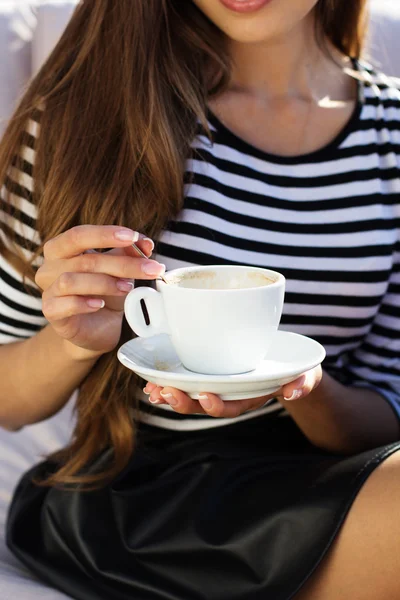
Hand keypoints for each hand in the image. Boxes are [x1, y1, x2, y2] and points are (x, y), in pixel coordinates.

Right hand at [35, 225, 165, 358]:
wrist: (97, 328)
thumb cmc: (104, 292)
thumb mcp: (119, 270)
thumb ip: (129, 253)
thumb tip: (145, 243)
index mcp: (62, 248)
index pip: (79, 235)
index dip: (106, 234)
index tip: (133, 237)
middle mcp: (50, 267)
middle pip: (84, 260)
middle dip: (121, 264)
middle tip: (150, 269)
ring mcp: (48, 290)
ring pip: (71, 280)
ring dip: (105, 283)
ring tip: (127, 288)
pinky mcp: (51, 312)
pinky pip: (63, 304)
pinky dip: (84, 303)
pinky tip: (101, 304)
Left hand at [143, 365, 322, 417]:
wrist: (286, 363)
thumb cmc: (295, 369)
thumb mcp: (306, 373)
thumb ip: (303, 381)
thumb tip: (295, 392)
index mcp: (250, 397)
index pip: (232, 407)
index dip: (216, 405)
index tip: (205, 395)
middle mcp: (230, 395)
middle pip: (204, 405)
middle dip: (183, 402)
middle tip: (165, 393)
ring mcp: (218, 386)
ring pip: (190, 396)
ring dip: (170, 394)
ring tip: (153, 391)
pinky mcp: (209, 374)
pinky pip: (186, 382)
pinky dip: (169, 382)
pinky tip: (151, 380)